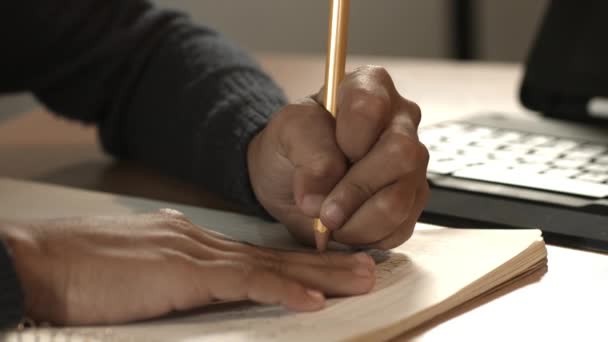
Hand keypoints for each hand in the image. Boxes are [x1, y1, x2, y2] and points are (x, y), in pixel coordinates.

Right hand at [0, 209, 374, 324]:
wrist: (36, 261)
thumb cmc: (79, 272)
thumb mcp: (140, 273)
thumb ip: (176, 279)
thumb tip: (202, 292)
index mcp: (189, 241)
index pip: (254, 253)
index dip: (295, 261)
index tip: (327, 268)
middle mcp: (199, 239)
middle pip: (274, 253)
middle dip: (324, 262)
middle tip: (366, 266)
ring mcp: (193, 252)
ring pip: (270, 263)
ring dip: (319, 273)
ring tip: (361, 278)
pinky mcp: (183, 272)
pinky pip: (243, 281)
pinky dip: (280, 289)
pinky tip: (312, 298)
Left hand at [248, 66, 428, 249]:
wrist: (290, 177)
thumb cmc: (292, 145)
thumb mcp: (287, 132)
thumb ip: (308, 153)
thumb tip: (320, 198)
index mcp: (371, 87)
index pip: (371, 107)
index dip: (347, 139)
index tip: (324, 157)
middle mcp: (401, 122)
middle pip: (400, 155)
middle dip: (353, 191)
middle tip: (322, 209)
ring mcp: (412, 164)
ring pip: (400, 200)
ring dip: (356, 222)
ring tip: (330, 220)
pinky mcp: (412, 201)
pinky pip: (400, 228)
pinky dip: (365, 237)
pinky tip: (347, 226)